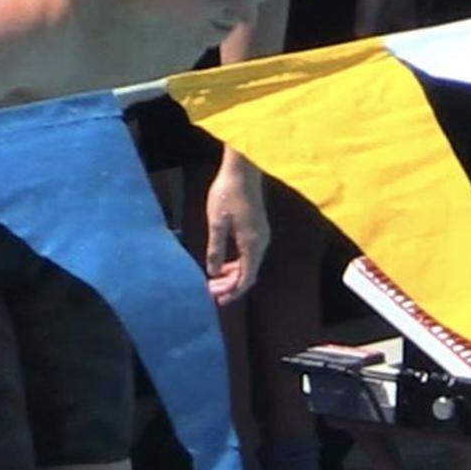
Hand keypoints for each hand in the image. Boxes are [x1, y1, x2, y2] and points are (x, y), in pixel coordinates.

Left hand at [204, 161, 268, 304]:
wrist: (243, 169)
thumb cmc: (228, 192)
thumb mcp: (216, 222)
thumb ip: (215, 249)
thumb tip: (213, 272)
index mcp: (252, 244)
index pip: (245, 278)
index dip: (232, 292)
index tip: (217, 300)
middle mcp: (260, 243)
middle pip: (248, 274)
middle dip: (230, 286)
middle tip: (210, 292)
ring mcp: (261, 236)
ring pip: (249, 265)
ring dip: (232, 275)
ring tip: (214, 281)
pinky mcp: (257, 230)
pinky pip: (249, 255)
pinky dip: (236, 264)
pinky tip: (222, 265)